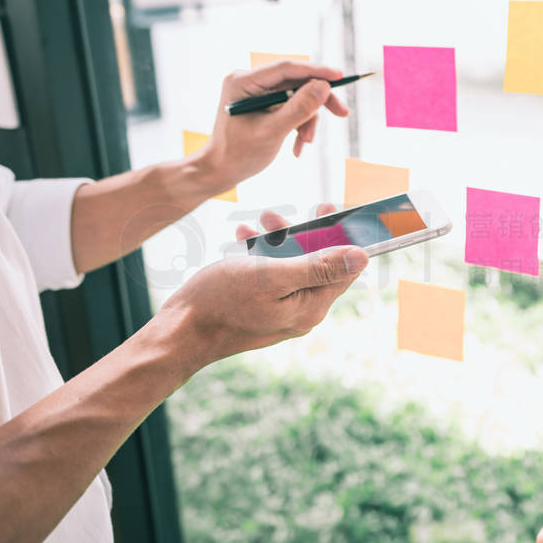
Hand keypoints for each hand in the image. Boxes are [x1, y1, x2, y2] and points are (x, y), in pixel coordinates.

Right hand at [156, 203, 365, 364]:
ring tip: (258, 223)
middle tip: (281, 213)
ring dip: (277, 241)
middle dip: (301, 234)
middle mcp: (302, 312)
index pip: (343, 269)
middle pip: (316, 265)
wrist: (179, 333)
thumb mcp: (272, 275)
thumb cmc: (222, 301)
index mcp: (311, 306)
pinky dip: (260, 256)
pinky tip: (242, 240)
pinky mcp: (262, 309)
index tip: (331, 209)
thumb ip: (318, 266)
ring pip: (290, 267)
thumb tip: (362, 257)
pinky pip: (271, 277)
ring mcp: (281, 312)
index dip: (342, 237)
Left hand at [198, 60, 350, 191]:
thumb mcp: (273, 132)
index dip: (316, 71)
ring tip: (305, 143)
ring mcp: (256, 92)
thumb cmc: (239, 154)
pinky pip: (290, 107)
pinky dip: (298, 125)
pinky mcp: (263, 104)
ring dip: (307, 120)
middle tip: (342, 113)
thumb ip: (299, 108)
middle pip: (295, 81)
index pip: (286, 68)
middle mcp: (249, 81)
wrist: (221, 171)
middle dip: (317, 101)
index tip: (340, 76)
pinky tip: (297, 146)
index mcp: (243, 81)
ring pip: (296, 96)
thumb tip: (324, 86)